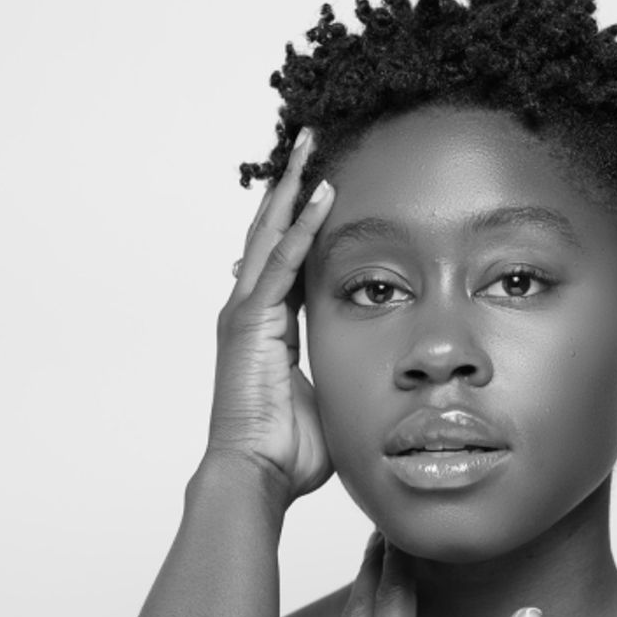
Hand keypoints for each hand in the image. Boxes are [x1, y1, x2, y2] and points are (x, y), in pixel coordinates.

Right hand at [203, 128, 334, 502]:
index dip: (299, 218)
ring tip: (309, 146)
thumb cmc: (287, 451)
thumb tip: (370, 373)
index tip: (318, 183)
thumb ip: (339, 372)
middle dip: (289, 185)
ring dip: (292, 188)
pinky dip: (302, 226)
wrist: (256, 475)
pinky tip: (322, 194)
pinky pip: (282, 262)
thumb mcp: (325, 396)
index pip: (284, 256)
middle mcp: (250, 310)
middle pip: (269, 231)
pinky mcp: (251, 322)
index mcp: (267, 325)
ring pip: (270, 233)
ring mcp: (246, 312)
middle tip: (307, 142)